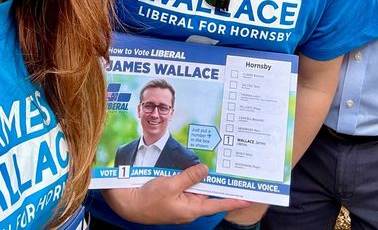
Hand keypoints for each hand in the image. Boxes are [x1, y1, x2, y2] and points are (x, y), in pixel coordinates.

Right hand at [102, 163, 250, 224]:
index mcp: (191, 209)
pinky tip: (192, 169)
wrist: (130, 203)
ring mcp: (182, 203)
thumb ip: (189, 177)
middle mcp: (189, 207)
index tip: (247, 198)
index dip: (232, 200)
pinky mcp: (174, 197)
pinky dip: (191, 178)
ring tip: (212, 167)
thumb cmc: (149, 198)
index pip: (217, 204)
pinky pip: (187, 187)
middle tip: (232, 173)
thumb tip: (206, 170)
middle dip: (217, 182)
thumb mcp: (171, 184)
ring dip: (202, 178)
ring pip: (197, 188)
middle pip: (208, 193)